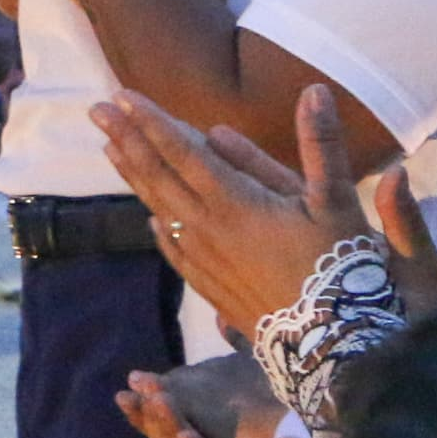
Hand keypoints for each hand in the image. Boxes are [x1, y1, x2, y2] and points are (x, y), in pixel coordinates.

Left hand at [100, 81, 432, 334]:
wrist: (334, 347)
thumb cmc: (340, 269)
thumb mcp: (337, 202)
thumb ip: (322, 145)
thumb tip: (314, 91)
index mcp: (235, 203)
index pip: (183, 152)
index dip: (151, 121)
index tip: (121, 95)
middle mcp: (210, 230)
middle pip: (159, 177)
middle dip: (127, 139)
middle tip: (96, 108)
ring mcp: (207, 261)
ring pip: (161, 210)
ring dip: (134, 177)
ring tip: (109, 149)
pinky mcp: (213, 289)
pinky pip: (175, 251)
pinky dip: (159, 227)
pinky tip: (151, 220)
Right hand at [119, 355, 289, 437]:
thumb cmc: (294, 415)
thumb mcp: (263, 376)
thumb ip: (240, 351)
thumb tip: (220, 317)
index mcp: (208, 427)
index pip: (166, 414)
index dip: (146, 400)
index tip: (132, 379)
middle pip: (164, 436)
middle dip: (144, 417)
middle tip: (126, 396)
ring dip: (165, 429)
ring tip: (156, 405)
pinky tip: (186, 435)